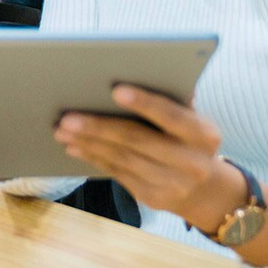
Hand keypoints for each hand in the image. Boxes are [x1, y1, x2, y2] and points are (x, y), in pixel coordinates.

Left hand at [54, 85, 238, 226]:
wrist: (205, 188)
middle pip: (138, 140)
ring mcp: (172, 184)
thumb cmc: (188, 136)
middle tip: (68, 116)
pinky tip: (74, 146)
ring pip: (122, 159)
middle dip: (99, 127)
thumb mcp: (192, 117)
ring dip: (88, 143)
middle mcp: (191, 162)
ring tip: (62, 129)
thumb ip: (172, 97)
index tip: (115, 90)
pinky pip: (118, 174)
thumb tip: (138, 69)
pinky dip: (93, 158)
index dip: (144, 103)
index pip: (171, 115)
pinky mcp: (153, 198)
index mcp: (204, 134)